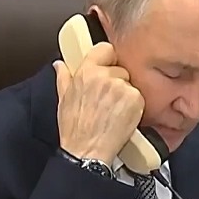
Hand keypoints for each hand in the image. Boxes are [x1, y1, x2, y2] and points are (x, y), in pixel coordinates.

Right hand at [54, 42, 143, 164]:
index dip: (107, 58)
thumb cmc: (75, 128)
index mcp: (86, 72)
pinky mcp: (136, 99)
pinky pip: (138, 96)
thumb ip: (64, 77)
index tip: (107, 66)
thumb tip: (60, 65)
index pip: (105, 48)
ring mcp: (122, 88)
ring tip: (113, 110)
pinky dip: (133, 105)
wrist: (88, 150)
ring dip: (125, 94)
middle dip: (116, 81)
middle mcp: (105, 77)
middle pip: (119, 68)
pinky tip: (122, 115)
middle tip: (107, 98)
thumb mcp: (63, 99)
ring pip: (129, 83)